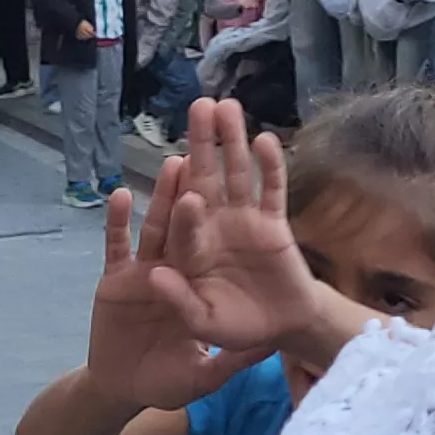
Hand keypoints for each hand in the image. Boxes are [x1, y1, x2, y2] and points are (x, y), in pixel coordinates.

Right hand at [81, 161, 229, 409]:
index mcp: (200, 283)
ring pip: (156, 225)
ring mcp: (144, 270)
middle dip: (199, 185)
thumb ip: (234, 361)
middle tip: (211, 150)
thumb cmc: (168, 380)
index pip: (216, 243)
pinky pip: (116, 247)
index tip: (242, 191)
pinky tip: (119, 195)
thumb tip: (273, 349)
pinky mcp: (115, 280)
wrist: (125, 390)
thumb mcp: (206, 375)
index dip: (229, 217)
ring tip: (174, 161)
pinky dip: (116, 223)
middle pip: (189, 220)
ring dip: (163, 194)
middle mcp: (175, 268)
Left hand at [139, 101, 349, 362]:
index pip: (183, 221)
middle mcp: (216, 226)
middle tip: (197, 107)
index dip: (183, 204)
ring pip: (237, 174)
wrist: (281, 329)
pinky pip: (272, 190)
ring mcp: (245, 221)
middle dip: (202, 144)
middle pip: (205, 178)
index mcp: (192, 250)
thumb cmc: (236, 327)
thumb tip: (153, 274)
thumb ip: (178, 301)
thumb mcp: (202, 323)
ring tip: (227, 106)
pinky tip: (265, 139)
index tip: (185, 188)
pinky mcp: (274, 222)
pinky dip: (271, 166)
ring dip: (233, 141)